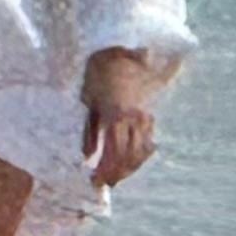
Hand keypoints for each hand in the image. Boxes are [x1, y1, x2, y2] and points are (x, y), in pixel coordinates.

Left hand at [80, 48, 161, 191]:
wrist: (119, 52)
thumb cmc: (97, 75)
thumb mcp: (88, 102)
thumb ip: (89, 132)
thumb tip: (87, 157)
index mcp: (116, 117)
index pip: (114, 154)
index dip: (106, 171)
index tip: (96, 182)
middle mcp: (134, 119)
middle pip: (130, 157)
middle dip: (117, 173)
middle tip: (104, 182)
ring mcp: (143, 117)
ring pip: (142, 152)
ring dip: (129, 167)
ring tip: (115, 175)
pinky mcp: (148, 114)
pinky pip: (148, 141)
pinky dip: (140, 155)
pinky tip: (131, 161)